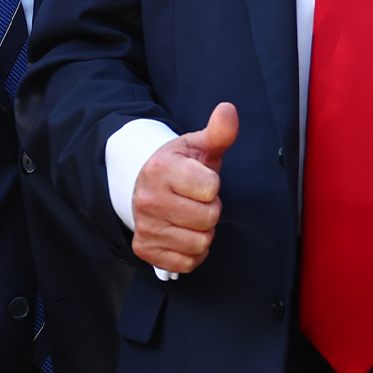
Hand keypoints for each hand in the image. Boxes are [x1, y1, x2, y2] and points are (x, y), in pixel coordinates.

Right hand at [131, 103, 238, 273]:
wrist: (143, 184)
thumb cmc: (179, 166)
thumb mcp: (199, 146)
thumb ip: (219, 131)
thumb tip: (228, 110)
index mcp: (162, 169)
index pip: (210, 188)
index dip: (213, 185)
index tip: (202, 180)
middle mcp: (149, 199)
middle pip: (208, 219)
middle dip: (210, 210)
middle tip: (198, 200)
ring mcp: (145, 226)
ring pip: (199, 243)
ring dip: (203, 232)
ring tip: (191, 216)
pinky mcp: (145, 249)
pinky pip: (186, 263)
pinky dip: (192, 252)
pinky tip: (183, 233)